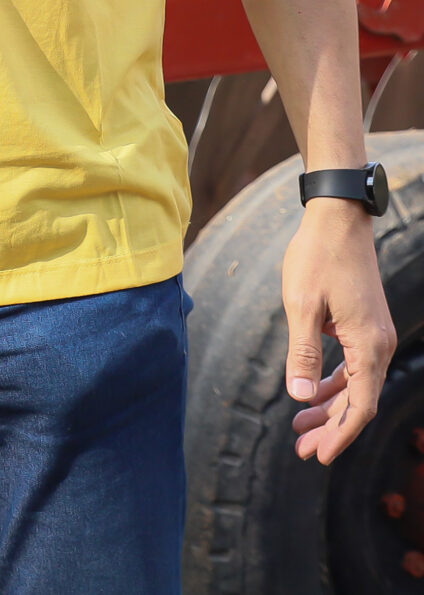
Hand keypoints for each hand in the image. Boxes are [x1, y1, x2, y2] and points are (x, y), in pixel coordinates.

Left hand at [284, 197, 393, 462]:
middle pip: (359, 401)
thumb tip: (299, 398)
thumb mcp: (301, 307)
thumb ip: (301, 354)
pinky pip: (352, 366)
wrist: (337, 221)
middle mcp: (379, 345)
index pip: (361, 407)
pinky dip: (333, 384)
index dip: (340, 435)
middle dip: (331, 429)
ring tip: (300, 428)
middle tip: (302, 450)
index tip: (319, 457)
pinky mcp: (364, 326)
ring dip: (330, 408)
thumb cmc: (316, 259)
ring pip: (355, 385)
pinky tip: (312, 394)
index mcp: (368, 346)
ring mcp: (373, 335)